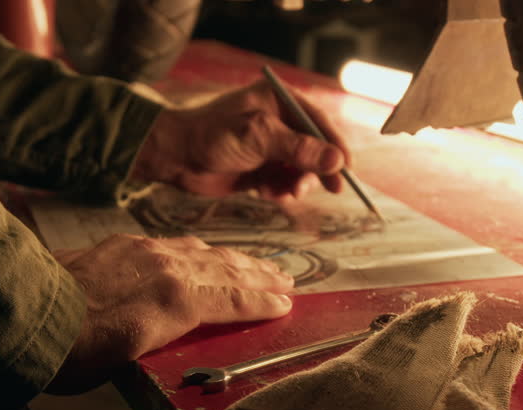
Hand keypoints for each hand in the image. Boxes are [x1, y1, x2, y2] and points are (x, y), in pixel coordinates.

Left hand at [46, 234, 293, 393]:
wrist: (25, 309)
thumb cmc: (74, 349)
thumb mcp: (129, 357)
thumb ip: (167, 334)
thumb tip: (188, 325)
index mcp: (176, 300)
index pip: (233, 299)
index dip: (262, 303)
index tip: (285, 304)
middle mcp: (169, 268)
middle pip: (228, 270)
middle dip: (260, 275)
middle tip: (286, 278)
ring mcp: (148, 251)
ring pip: (206, 252)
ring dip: (238, 258)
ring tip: (259, 262)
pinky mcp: (127, 243)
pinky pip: (178, 243)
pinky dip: (202, 248)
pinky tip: (206, 249)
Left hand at [131, 79, 350, 199]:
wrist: (175, 157)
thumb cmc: (212, 136)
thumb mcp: (259, 138)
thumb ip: (299, 149)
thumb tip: (337, 161)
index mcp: (279, 101)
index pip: (319, 121)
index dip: (336, 145)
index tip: (347, 169)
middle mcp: (278, 122)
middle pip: (314, 148)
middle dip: (317, 170)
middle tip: (324, 189)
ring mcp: (269, 146)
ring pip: (301, 169)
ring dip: (297, 184)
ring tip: (284, 193)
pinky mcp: (260, 169)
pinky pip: (284, 182)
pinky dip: (281, 191)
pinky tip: (268, 194)